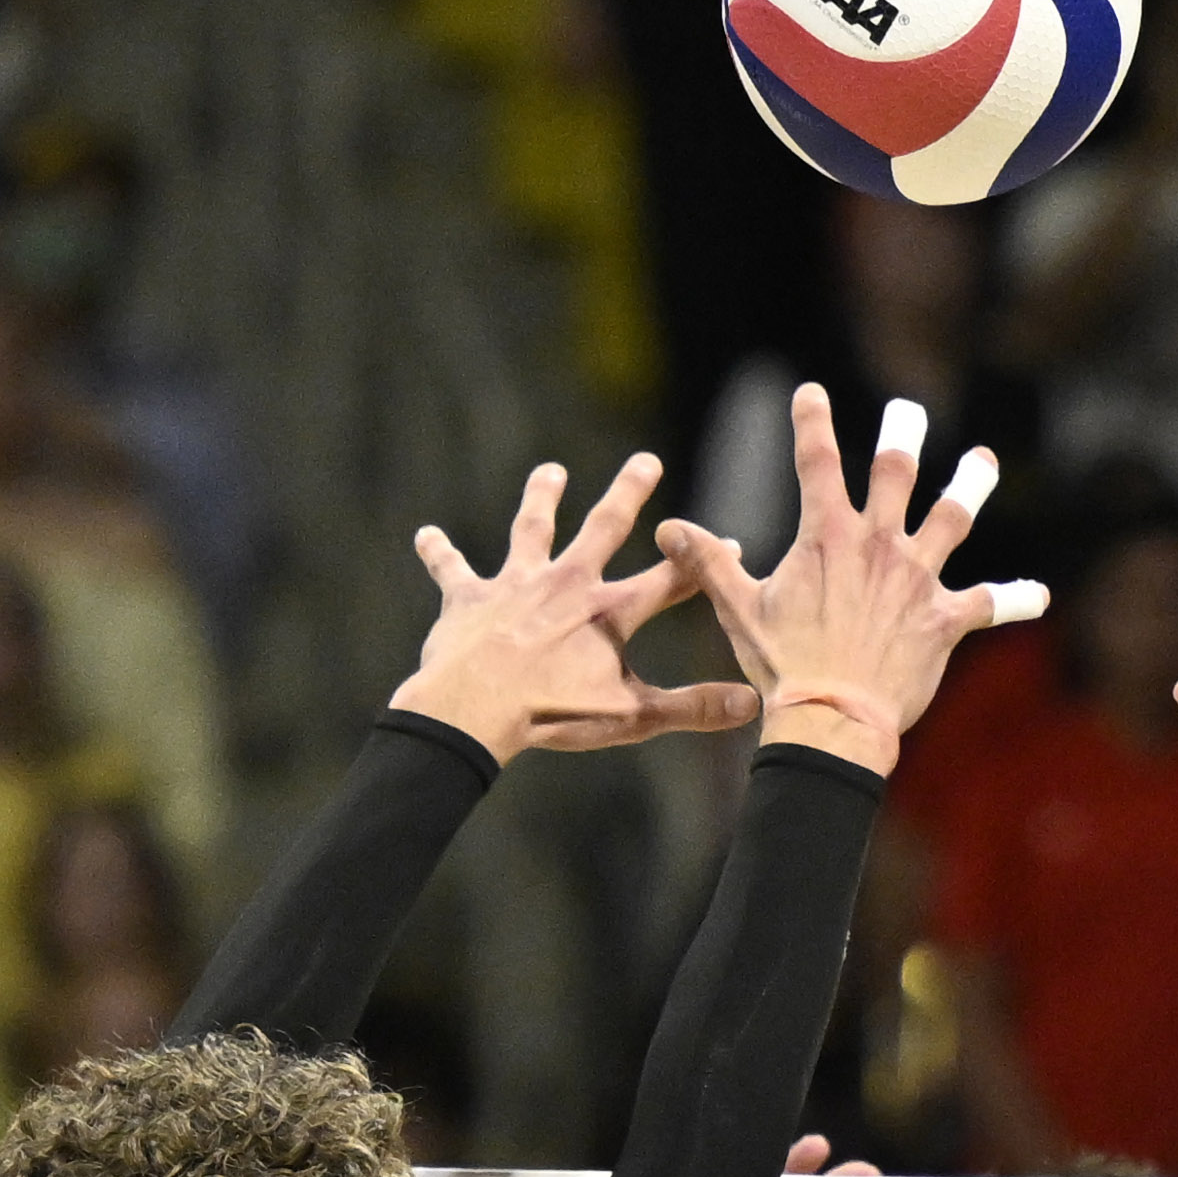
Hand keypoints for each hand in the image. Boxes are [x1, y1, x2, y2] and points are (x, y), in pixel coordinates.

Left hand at [393, 454, 755, 761]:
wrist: (474, 708)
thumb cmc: (553, 713)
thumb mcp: (633, 715)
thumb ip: (693, 707)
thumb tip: (752, 702)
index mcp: (609, 612)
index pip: (670, 580)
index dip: (703, 563)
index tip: (732, 544)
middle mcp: (566, 584)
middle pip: (604, 527)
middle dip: (629, 493)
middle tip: (646, 460)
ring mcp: (516, 585)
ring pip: (531, 529)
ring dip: (541, 498)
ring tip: (550, 471)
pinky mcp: (469, 598)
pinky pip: (451, 569)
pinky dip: (438, 552)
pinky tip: (425, 535)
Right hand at [658, 387, 1040, 776]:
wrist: (832, 717)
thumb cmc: (783, 665)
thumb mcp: (739, 608)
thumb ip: (707, 563)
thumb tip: (666, 528)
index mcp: (827, 535)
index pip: (816, 463)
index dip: (811, 423)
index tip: (810, 393)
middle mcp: (877, 544)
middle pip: (894, 474)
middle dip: (901, 436)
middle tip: (907, 410)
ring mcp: (916, 577)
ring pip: (951, 518)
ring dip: (969, 486)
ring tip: (983, 461)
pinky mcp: (945, 618)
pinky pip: (988, 603)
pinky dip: (1016, 599)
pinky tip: (1040, 596)